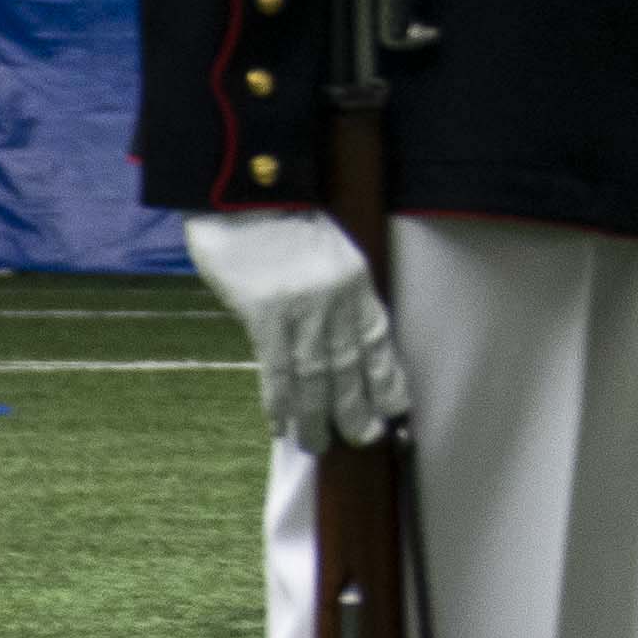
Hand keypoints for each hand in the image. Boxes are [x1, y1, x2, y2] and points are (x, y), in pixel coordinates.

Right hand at [183, 209, 408, 450]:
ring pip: (314, 376)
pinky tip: (281, 425)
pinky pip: (275, 369)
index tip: (395, 408)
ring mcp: (300, 307)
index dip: (387, 377)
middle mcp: (334, 297)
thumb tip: (334, 342)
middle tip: (365, 438)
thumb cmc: (281, 220)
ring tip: (319, 444)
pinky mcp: (264, 313)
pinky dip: (280, 402)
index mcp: (355, 278)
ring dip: (317, 416)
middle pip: (350, 365)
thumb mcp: (326, 248)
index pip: (378, 339)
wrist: (242, 193)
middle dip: (358, 407)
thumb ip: (334, 291)